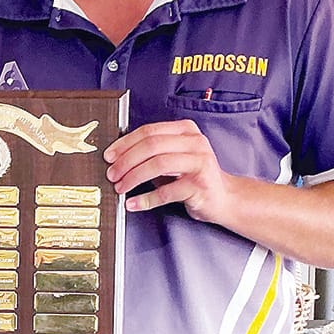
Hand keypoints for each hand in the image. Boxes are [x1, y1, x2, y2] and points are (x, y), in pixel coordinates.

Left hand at [104, 119, 230, 220]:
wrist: (224, 198)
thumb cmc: (193, 176)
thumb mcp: (175, 156)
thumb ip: (153, 151)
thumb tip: (117, 156)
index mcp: (186, 130)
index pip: (149, 131)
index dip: (125, 143)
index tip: (109, 155)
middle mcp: (195, 142)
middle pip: (151, 146)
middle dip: (126, 161)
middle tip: (111, 173)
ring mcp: (200, 162)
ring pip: (158, 165)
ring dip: (133, 177)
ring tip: (120, 188)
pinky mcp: (200, 185)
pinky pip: (166, 192)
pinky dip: (146, 199)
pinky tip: (133, 204)